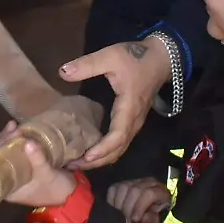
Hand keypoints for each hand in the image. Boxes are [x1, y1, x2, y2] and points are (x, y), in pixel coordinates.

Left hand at [0, 121, 79, 208]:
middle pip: (0, 158)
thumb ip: (38, 160)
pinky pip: (20, 150)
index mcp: (9, 189)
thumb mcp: (47, 175)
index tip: (0, 141)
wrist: (74, 193)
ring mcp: (19, 171)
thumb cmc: (57, 189)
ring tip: (13, 125)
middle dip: (4, 142)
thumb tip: (28, 142)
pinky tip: (20, 128)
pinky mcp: (28, 164)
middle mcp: (10, 180)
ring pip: (9, 152)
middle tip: (11, 129)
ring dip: (10, 138)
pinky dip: (19, 140)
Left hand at [60, 38, 174, 169]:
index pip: (117, 137)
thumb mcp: (110, 56)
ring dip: (101, 158)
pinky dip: (106, 151)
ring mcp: (134, 123)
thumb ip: (87, 64)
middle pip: (117, 150)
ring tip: (78, 162)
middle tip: (72, 166)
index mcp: (128, 109)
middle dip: (96, 161)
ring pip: (119, 148)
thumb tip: (62, 72)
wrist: (161, 58)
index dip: (102, 150)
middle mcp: (134, 121)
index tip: (84, 158)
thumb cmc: (136, 58)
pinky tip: (89, 150)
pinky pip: (120, 142)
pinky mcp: (132, 121)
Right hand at [106, 178, 169, 222]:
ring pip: (122, 187)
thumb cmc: (155, 220)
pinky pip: (113, 189)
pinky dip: (112, 201)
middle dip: (128, 208)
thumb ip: (149, 220)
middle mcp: (148, 182)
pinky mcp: (123, 183)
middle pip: (134, 190)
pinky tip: (116, 211)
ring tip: (120, 217)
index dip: (140, 206)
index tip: (134, 220)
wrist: (151, 214)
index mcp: (161, 191)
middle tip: (126, 222)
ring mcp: (135, 181)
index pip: (149, 193)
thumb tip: (139, 218)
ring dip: (119, 205)